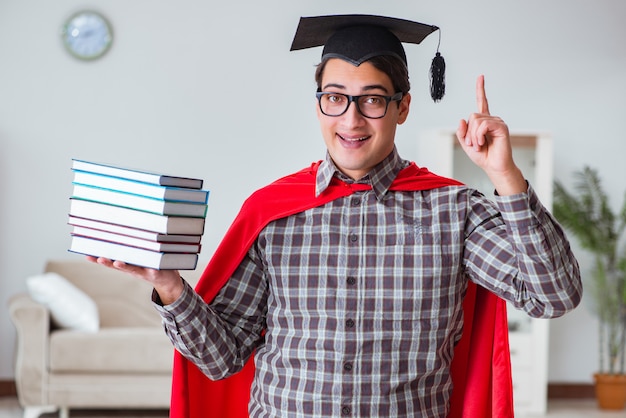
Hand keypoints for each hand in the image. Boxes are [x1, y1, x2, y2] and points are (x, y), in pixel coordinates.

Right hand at [86, 256, 183, 303]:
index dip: (98, 259)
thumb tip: (121, 231)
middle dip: (107, 262)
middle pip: (117, 266)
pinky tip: (148, 266)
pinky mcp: (155, 272)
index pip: (110, 260)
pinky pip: (151, 268)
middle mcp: (133, 269)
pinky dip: (149, 267)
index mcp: (127, 264)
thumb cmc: (153, 265)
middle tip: (98, 258)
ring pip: (132, 268)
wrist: (168, 281)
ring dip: (124, 266)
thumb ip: (130, 248)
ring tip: (116, 263)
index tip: (87, 255)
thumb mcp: (139, 258)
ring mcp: (144, 271)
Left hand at [456, 75, 526, 194]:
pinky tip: (482, 143)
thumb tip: (462, 120)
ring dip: (473, 136)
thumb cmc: (483, 156)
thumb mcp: (466, 144)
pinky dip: (478, 136)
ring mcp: (497, 122)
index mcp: (483, 122)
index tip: (481, 76)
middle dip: (468, 132)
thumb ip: (462, 133)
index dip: (481, 89)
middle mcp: (491, 119)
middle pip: (472, 116)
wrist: (494, 167)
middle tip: (473, 145)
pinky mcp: (501, 127)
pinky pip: (483, 125)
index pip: (482, 102)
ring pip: (476, 120)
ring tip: (478, 145)